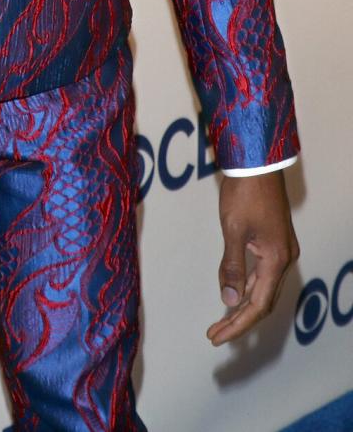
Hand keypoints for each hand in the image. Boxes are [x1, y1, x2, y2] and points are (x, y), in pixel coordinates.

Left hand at [206, 170, 298, 344]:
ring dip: (244, 305)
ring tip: (221, 321)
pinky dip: (249, 287)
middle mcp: (285, 259)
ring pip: (264, 289)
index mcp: (276, 260)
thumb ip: (232, 266)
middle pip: (264, 302)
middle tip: (215, 334)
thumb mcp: (233, 230)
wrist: (257, 164)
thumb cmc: (244, 194)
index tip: (216, 337)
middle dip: (240, 320)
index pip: (257, 305)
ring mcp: (282, 250)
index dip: (237, 324)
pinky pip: (264, 274)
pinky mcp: (276, 242)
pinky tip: (234, 293)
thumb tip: (227, 300)